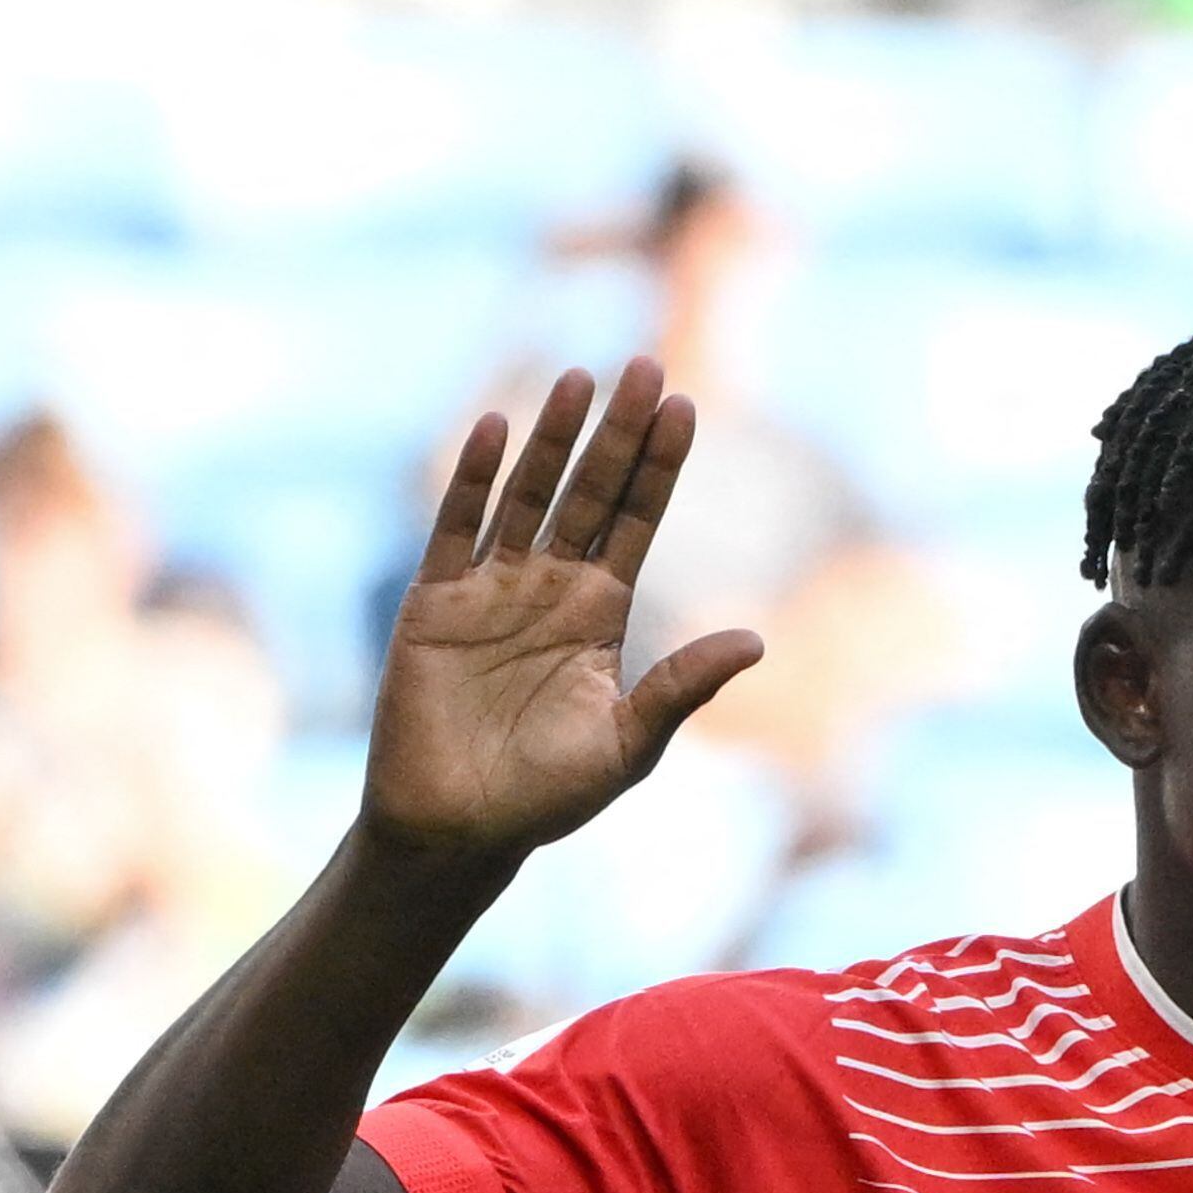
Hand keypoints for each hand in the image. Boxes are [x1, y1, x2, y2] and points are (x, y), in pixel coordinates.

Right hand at [362, 362, 761, 869]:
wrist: (461, 827)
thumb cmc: (549, 795)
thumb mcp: (630, 743)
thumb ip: (683, 687)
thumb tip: (757, 641)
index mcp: (600, 613)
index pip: (635, 521)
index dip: (659, 466)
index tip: (686, 406)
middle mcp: (549, 587)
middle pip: (589, 492)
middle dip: (618, 434)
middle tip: (646, 366)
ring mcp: (490, 589)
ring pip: (526, 496)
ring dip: (552, 439)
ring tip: (582, 380)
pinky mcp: (434, 603)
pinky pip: (456, 529)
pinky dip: (473, 481)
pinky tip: (492, 428)